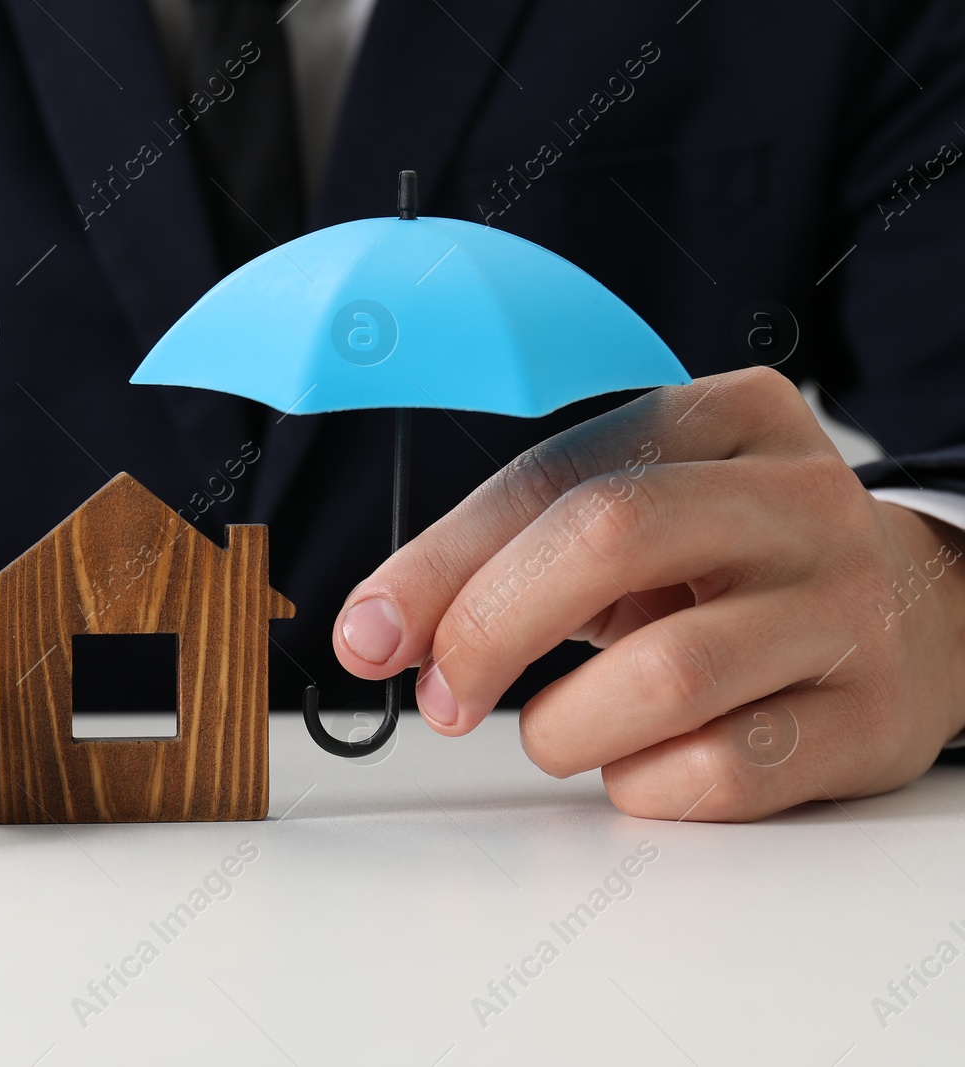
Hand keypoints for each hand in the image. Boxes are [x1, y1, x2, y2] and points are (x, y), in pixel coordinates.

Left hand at [333, 368, 964, 820]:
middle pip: (607, 538)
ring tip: (558, 732)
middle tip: (442, 696)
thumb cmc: (726, 568)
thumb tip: (374, 631)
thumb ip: (503, 558)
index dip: (440, 563)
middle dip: (489, 629)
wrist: (914, 617)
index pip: (551, 476)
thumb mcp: (627, 523)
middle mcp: (797, 497)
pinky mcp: (871, 718)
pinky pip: (721, 769)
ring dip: (566, 725)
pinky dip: (644, 783)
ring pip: (666, 672)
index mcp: (725, 417)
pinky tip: (642, 764)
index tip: (367, 635)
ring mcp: (847, 607)